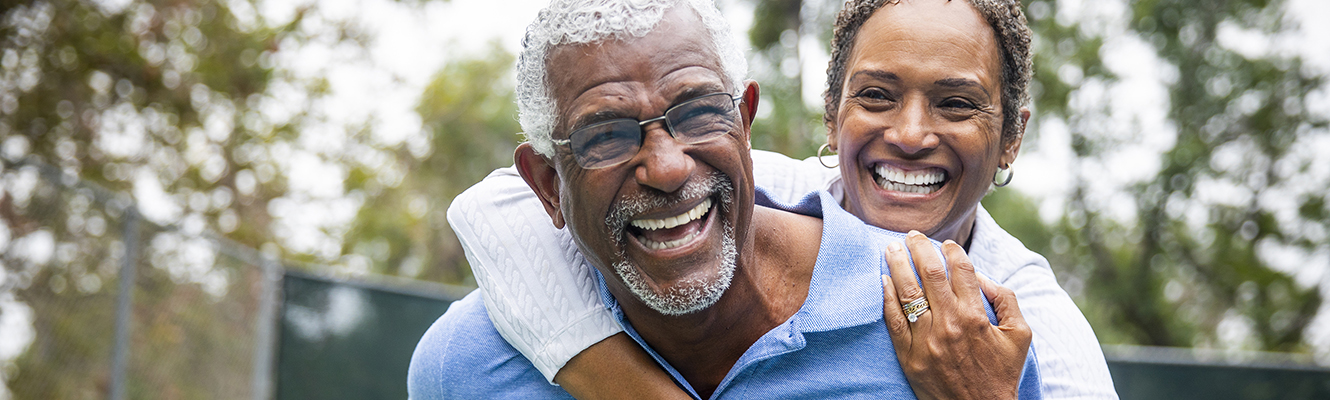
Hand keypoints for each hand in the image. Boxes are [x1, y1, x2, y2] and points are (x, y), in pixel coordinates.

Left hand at [881, 231, 1031, 399]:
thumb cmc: (1001, 373)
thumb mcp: (1020, 336)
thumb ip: (1007, 301)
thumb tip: (983, 277)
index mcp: (976, 316)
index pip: (961, 270)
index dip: (952, 250)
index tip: (945, 243)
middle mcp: (950, 324)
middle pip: (930, 274)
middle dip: (919, 248)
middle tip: (911, 235)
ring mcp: (927, 341)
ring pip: (908, 293)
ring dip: (897, 265)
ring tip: (890, 248)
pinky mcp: (909, 357)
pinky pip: (894, 321)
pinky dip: (887, 298)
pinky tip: (883, 280)